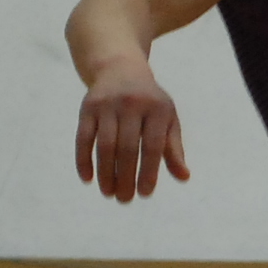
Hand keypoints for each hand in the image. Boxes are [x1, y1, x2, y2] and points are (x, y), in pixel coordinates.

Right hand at [75, 61, 188, 201]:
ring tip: (108, 193)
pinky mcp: (87, 107)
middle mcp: (132, 103)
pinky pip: (83, 138)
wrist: (120, 68)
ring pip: (104, 145)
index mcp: (156, 108)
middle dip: (125, 177)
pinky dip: (84, 160)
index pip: (152, 146)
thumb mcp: (166, 119)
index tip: (145, 194)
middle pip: (127, 148)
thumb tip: (184, 177)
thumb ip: (173, 148)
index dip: (148, 172)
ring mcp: (107, 105)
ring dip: (105, 173)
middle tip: (125, 199)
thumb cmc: (149, 102)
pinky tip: (87, 179)